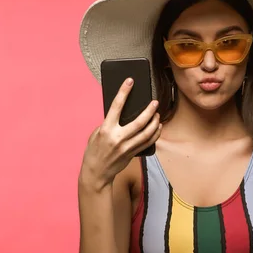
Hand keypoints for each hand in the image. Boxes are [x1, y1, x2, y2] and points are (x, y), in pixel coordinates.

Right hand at [80, 77, 161, 191]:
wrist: (96, 172)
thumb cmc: (94, 150)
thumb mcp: (96, 133)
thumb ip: (109, 123)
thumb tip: (123, 113)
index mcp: (106, 129)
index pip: (116, 106)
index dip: (124, 92)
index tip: (130, 81)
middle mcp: (118, 138)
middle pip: (139, 121)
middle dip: (149, 110)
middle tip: (155, 102)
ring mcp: (127, 147)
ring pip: (147, 132)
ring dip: (155, 122)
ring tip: (158, 114)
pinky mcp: (132, 153)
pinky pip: (148, 142)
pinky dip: (155, 133)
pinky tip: (158, 127)